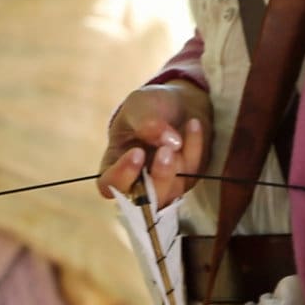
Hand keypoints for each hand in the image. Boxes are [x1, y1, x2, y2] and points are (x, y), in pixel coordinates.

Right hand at [99, 82, 211, 205]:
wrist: (180, 104)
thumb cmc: (150, 106)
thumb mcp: (140, 104)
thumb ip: (147, 121)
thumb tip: (169, 141)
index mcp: (114, 164)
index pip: (109, 185)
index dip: (122, 175)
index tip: (137, 152)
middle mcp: (136, 182)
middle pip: (143, 201)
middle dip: (158, 177)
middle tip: (167, 149)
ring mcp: (163, 185)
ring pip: (170, 194)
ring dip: (178, 166)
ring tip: (179, 136)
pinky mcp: (186, 181)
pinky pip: (192, 174)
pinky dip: (195, 150)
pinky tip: (193, 125)